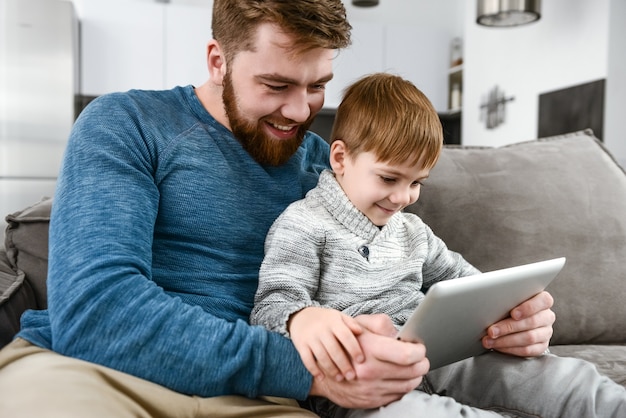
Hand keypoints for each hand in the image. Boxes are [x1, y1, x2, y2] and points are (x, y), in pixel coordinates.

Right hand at [289, 307, 364, 381]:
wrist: (300, 316)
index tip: (361, 360)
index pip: (346, 336)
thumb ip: (351, 323)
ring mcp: (310, 338)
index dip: (354, 349)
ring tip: (340, 378)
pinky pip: (307, 360)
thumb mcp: (339, 317)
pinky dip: (314, 370)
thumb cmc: (326, 320)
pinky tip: (322, 378)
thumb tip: (360, 331)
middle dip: (344, 364)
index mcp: (333, 322)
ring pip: (321, 356)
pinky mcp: (300, 345)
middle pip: (334, 349)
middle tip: (351, 376)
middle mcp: (321, 330)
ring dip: (331, 369)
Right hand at [309, 315, 428, 408]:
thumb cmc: (344, 344)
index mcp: (370, 350)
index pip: (408, 355)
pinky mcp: (372, 400)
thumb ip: (382, 324)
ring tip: (413, 367)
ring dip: (416, 375)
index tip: (419, 347)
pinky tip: (400, 377)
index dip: (419, 351)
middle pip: (413, 371)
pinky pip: (398, 395)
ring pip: (408, 385)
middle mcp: (371, 371)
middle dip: (422, 363)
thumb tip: (401, 334)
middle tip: (421, 357)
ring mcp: (372, 388)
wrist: (325, 370)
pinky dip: (404, 386)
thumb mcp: (359, 325)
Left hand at [483, 291, 554, 356]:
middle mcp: (547, 316)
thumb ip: (508, 301)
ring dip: (506, 340)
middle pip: (532, 322)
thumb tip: (491, 305)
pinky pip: (527, 350)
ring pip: (529, 338)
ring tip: (490, 340)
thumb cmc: (513, 307)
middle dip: (508, 327)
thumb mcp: (511, 301)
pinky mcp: (541, 346)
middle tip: (491, 331)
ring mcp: (546, 332)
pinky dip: (510, 349)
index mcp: (543, 301)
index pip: (544, 301)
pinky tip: (499, 346)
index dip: (528, 307)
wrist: (517, 323)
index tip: (513, 313)